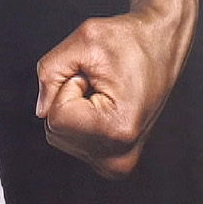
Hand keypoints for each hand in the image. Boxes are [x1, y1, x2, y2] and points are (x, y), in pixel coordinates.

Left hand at [35, 12, 183, 177]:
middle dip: (70, 99)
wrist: (162, 45)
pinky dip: (80, 121)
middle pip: (56, 131)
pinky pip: (72, 141)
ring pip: (61, 137)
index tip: (96, 76)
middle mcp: (119, 156)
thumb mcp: (84, 38)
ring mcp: (117, 164)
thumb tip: (41, 110)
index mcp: (117, 129)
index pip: (56, 117)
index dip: (69, 86)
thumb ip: (50, 70)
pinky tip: (107, 106)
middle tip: (102, 83)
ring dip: (75, 109)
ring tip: (106, 93)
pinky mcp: (114, 164)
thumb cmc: (129, 40)